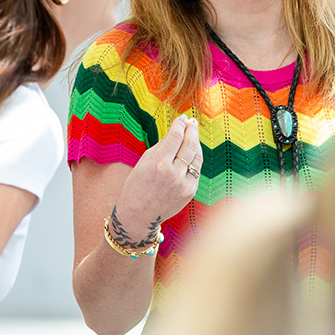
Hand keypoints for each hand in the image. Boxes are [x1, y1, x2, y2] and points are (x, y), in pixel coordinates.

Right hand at [111, 115, 202, 245]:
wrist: (139, 215)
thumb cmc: (137, 186)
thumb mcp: (144, 162)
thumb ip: (162, 147)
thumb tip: (177, 132)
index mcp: (159, 164)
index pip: (176, 137)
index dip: (180, 125)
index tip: (182, 118)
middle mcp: (174, 174)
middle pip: (190, 145)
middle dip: (192, 131)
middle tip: (192, 122)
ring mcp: (184, 184)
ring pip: (196, 157)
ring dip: (196, 143)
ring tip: (193, 135)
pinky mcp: (190, 191)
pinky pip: (196, 170)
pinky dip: (194, 159)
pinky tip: (191, 152)